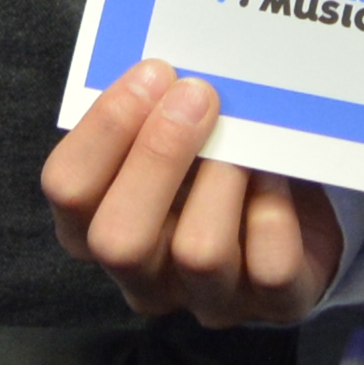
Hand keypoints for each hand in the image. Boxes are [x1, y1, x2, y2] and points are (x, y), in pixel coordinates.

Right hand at [41, 61, 348, 325]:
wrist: (295, 208)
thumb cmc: (215, 158)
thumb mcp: (175, 132)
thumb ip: (154, 106)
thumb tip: (167, 61)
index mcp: (96, 226)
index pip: (68, 189)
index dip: (104, 128)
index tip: (153, 70)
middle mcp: (143, 274)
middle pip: (118, 240)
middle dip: (157, 156)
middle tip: (198, 94)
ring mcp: (206, 299)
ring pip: (199, 252)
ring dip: (223, 178)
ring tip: (245, 133)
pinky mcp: (274, 304)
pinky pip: (271, 267)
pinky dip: (277, 209)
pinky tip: (281, 171)